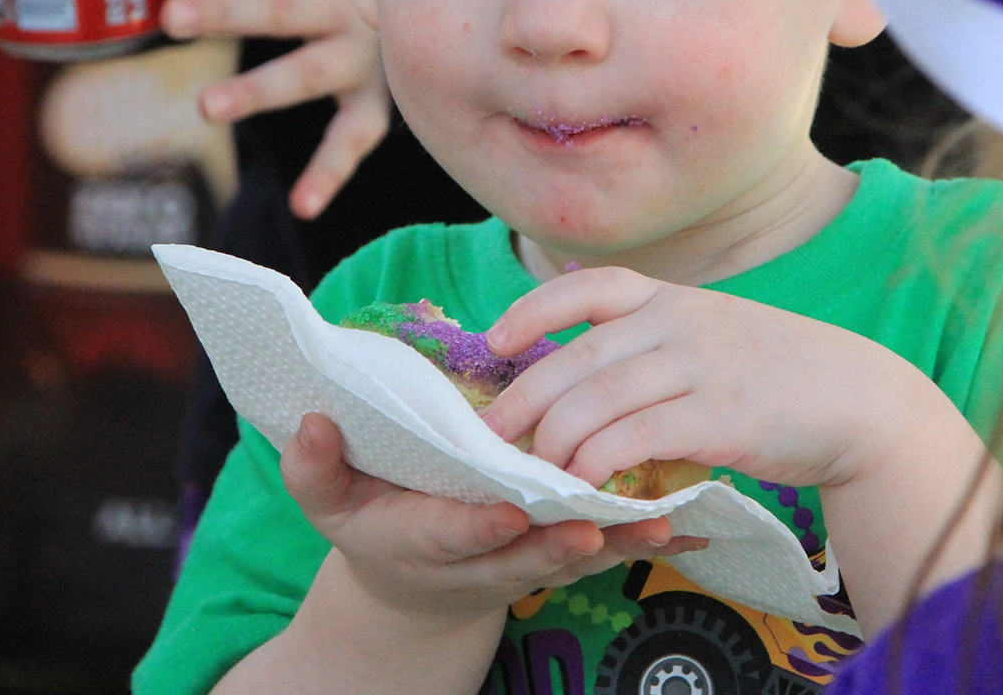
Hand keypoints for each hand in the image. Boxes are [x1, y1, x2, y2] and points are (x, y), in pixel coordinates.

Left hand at [162, 0, 390, 220]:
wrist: (472, 0)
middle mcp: (352, 4)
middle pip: (283, 6)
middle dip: (228, 11)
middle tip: (173, 16)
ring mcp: (366, 55)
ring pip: (306, 73)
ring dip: (256, 91)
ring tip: (205, 106)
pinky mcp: (380, 99)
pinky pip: (354, 139)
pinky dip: (329, 173)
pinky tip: (303, 205)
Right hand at [282, 412, 706, 620]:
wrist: (414, 578)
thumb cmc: (372, 520)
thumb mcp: (330, 498)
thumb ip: (316, 467)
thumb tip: (309, 424)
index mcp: (426, 534)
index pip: (454, 531)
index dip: (482, 525)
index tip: (508, 510)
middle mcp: (484, 556)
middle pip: (527, 553)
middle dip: (562, 544)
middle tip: (597, 531)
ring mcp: (528, 558)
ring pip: (577, 554)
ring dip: (620, 543)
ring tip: (663, 526)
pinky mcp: (563, 549)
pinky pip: (608, 545)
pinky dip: (645, 536)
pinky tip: (694, 525)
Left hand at [483, 267, 1002, 631]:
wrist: (860, 401)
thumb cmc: (783, 373)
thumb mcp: (719, 330)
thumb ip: (661, 337)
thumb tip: (593, 362)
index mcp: (674, 298)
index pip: (588, 285)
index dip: (534, 310)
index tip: (496, 339)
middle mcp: (680, 322)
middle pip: (576, 356)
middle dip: (525, 398)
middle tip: (493, 437)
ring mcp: (698, 367)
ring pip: (596, 401)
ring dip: (554, 442)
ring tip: (536, 474)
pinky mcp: (717, 418)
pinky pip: (634, 439)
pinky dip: (597, 463)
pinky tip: (583, 486)